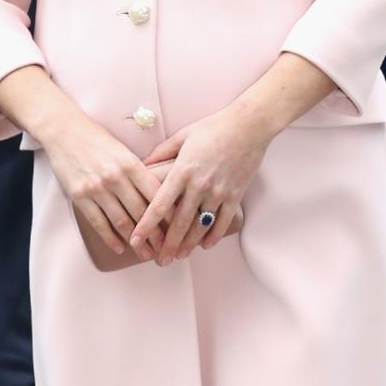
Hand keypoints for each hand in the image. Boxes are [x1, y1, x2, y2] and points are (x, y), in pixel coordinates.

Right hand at [41, 111, 168, 261]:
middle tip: (166, 249)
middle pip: (141, 212)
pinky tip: (120, 247)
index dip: (168, 214)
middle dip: (156, 234)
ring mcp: (96, 188)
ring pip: (121, 221)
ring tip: (146, 253)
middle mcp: (115, 177)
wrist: (63, 131)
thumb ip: (138, 171)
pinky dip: (110, 238)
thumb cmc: (97, 140)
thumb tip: (159, 194)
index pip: (155, 194)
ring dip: (136, 241)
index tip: (178, 228)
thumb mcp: (123, 151)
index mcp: (130, 164)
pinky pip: (98, 223)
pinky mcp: (80, 197)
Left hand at [132, 103, 272, 263]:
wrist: (249, 125)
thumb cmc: (213, 127)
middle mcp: (199, 185)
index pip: (159, 205)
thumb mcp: (182, 135)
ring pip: (200, 226)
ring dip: (189, 245)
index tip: (136, 240)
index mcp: (182, 171)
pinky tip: (205, 245)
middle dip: (167, 244)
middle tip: (159, 260)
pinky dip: (213, 236)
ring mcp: (218, 192)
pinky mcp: (235, 195)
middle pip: (179, 223)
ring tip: (179, 257)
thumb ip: (161, 152)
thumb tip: (143, 164)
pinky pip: (222, 221)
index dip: (146, 225)